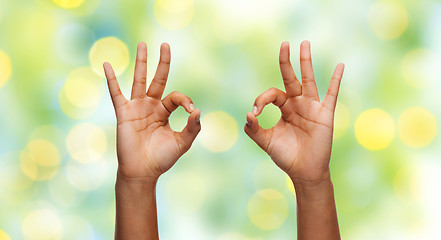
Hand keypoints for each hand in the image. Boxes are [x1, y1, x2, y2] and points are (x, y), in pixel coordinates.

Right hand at [104, 42, 200, 179]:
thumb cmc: (162, 158)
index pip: (176, 97)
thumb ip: (192, 127)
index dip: (185, 100)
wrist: (143, 171)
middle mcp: (151, 106)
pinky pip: (116, 93)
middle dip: (162, 62)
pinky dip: (111, 79)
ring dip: (141, 62)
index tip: (190, 110)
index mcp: (165, 112)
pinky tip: (107, 64)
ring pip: (139, 80)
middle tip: (166, 44)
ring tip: (143, 44)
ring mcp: (137, 108)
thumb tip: (198, 110)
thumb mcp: (182, 142)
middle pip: (158, 79)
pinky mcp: (124, 113)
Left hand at [244, 41, 343, 183]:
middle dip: (286, 61)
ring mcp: (312, 107)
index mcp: (284, 108)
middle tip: (284, 44)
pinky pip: (331, 94)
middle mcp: (297, 104)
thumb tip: (248, 114)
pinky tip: (340, 65)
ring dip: (306, 62)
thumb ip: (254, 129)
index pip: (272, 94)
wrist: (304, 172)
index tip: (255, 112)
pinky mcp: (325, 114)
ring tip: (304, 43)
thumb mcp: (266, 141)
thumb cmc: (286, 156)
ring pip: (309, 80)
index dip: (262, 99)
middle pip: (291, 78)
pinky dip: (336, 80)